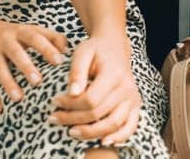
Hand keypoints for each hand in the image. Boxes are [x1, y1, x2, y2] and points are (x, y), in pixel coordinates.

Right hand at [0, 13, 70, 112]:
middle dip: (25, 66)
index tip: (59, 61)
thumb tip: (67, 51)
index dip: (46, 48)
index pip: (34, 37)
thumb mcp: (29, 29)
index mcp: (19, 32)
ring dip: (7, 82)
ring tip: (18, 98)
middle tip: (38, 81)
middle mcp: (3, 40)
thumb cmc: (11, 34)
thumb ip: (51, 37)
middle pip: (15, 52)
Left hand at [51, 31, 142, 146]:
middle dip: (74, 119)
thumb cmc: (95, 50)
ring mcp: (133, 100)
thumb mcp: (82, 53)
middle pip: (100, 113)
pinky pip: (130, 127)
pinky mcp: (135, 106)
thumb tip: (71, 93)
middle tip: (54, 119)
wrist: (114, 47)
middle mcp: (127, 90)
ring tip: (72, 132)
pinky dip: (119, 137)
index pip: (91, 99)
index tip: (54, 101)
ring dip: (92, 132)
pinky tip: (103, 141)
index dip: (70, 104)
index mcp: (114, 75)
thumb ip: (76, 72)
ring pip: (114, 124)